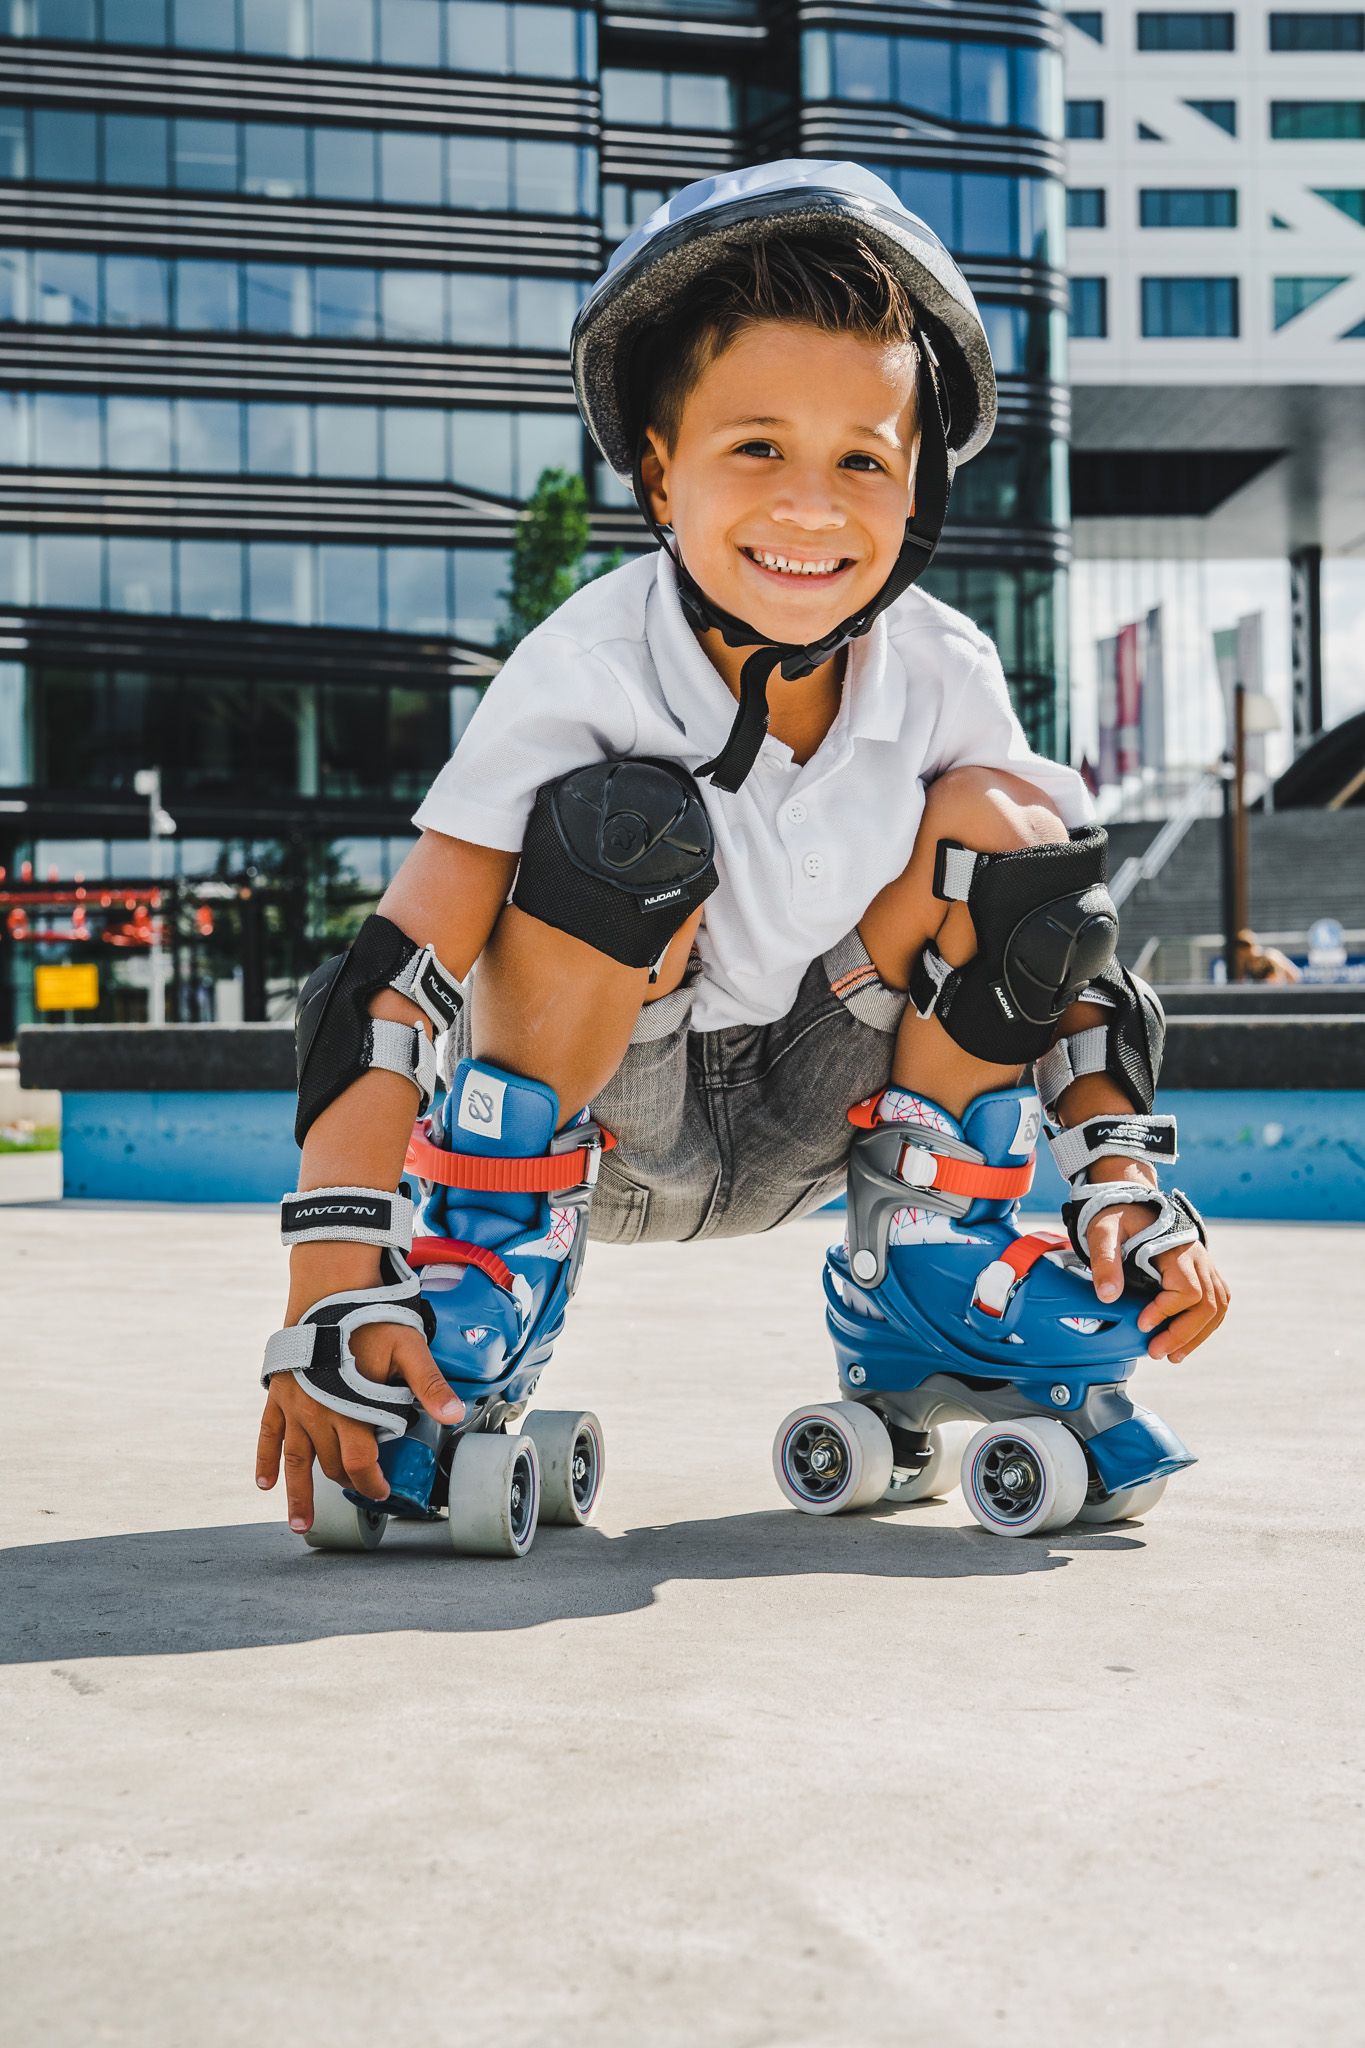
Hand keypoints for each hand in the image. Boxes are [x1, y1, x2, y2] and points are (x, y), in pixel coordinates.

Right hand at [256, 1320, 463, 1532]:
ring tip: (300, 1525)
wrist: (327, 1287)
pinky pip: (268, 1434)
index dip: (373, 1482)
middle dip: (347, 1483)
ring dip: (297, 1494)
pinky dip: (265, 1460)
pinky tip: (265, 1484)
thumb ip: (430, 1385)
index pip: (359, 1462)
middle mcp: (318, 1413)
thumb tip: (455, 1416)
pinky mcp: (279, 1394)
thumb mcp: (409, 1349)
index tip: (384, 1491)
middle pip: (330, 1464)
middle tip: (361, 1494)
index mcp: (350, 1408)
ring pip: (295, 1460)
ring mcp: (294, 1405)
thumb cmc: (372, 1317)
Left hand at [1085, 1169, 1229, 1363]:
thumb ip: (1105, 1261)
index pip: (1187, 1290)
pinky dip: (1204, 1324)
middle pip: (1208, 1304)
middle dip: (1184, 1333)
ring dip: (1198, 1334)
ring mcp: (1204, 1264)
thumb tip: (1108, 1296)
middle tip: (1156, 1352)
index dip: (1168, 1312)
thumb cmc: (1117, 1216)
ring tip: (1174, 1355)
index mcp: (1176, 1248)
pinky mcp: (1202, 1271)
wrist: (1131, 1201)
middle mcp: (1198, 1257)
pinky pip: (1216, 1301)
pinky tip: (1186, 1340)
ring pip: (1217, 1306)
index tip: (1142, 1324)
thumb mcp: (1103, 1232)